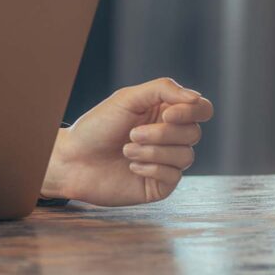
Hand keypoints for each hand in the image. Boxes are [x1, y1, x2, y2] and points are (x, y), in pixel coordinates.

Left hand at [40, 77, 213, 205]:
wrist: (73, 159)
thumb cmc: (97, 126)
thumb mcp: (127, 99)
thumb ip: (163, 90)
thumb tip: (197, 98)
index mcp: (164, 112)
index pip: (201, 109)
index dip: (191, 112)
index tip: (167, 115)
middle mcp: (170, 137)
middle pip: (194, 132)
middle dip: (162, 133)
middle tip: (132, 133)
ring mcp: (167, 161)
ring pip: (186, 155)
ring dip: (152, 151)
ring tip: (126, 149)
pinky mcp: (160, 184)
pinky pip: (174, 176)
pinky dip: (151, 168)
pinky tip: (131, 166)